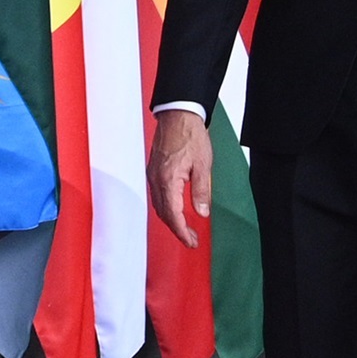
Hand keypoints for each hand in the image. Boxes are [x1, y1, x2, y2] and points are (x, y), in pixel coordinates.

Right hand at [148, 111, 212, 243]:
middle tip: (191, 239)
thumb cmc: (191, 135)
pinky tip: (176, 209)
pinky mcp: (153, 170)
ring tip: (186, 228)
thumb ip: (201, 191)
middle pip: (164, 214)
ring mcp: (153, 175)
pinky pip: (157, 196)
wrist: (178, 115)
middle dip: (177, 229)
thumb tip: (202, 213)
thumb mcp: (203, 165)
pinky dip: (166, 207)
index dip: (182, 232)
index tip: (191, 242)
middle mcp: (157, 180)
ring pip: (159, 206)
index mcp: (168, 180)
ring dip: (171, 220)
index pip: (174, 215)